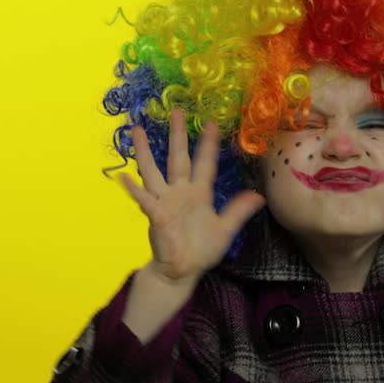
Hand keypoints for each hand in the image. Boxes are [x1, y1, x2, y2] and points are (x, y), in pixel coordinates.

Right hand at [117, 108, 266, 283]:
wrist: (182, 271)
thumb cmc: (201, 250)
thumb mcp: (225, 229)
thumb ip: (238, 211)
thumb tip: (259, 196)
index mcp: (199, 193)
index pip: (205, 163)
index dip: (208, 144)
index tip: (211, 123)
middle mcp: (180, 192)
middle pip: (178, 158)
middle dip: (177, 135)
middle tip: (176, 111)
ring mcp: (165, 201)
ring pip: (153, 171)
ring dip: (144, 152)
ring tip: (136, 130)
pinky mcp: (155, 215)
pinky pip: (144, 200)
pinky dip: (134, 189)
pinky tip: (124, 177)